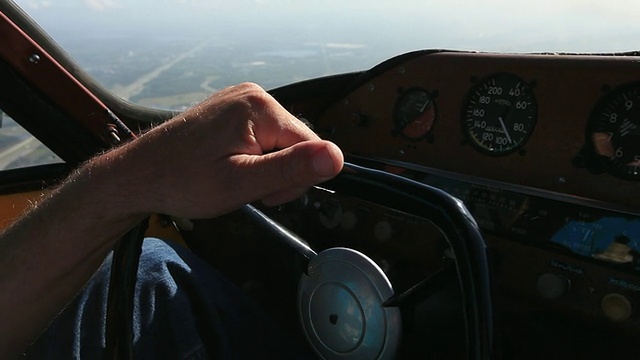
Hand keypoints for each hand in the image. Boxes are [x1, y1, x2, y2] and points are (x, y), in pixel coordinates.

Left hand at [94, 82, 343, 218]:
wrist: (136, 176)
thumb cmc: (182, 182)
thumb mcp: (241, 183)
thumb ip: (290, 170)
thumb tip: (337, 158)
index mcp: (261, 107)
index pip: (311, 147)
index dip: (295, 179)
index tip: (263, 194)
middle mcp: (254, 95)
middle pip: (296, 144)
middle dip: (278, 174)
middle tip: (243, 187)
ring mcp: (241, 101)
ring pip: (280, 144)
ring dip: (264, 169)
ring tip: (231, 179)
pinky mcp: (231, 111)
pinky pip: (262, 139)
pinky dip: (252, 159)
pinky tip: (228, 168)